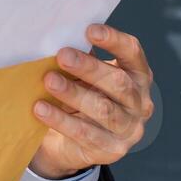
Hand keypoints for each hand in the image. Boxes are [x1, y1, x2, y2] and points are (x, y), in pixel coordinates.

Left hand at [28, 24, 153, 179]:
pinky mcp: (112, 150)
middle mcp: (140, 102)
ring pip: (103, 109)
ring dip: (74, 93)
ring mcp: (129, 128)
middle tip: (62, 55)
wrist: (69, 144)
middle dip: (89, 67)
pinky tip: (41, 108)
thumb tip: (58, 34)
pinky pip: (85, 133)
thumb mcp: (83, 77)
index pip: (132, 53)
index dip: (114, 40)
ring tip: (49, 81)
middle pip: (118, 81)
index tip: (90, 30)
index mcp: (137, 76)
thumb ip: (79, 59)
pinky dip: (61, 120)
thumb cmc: (79, 98)